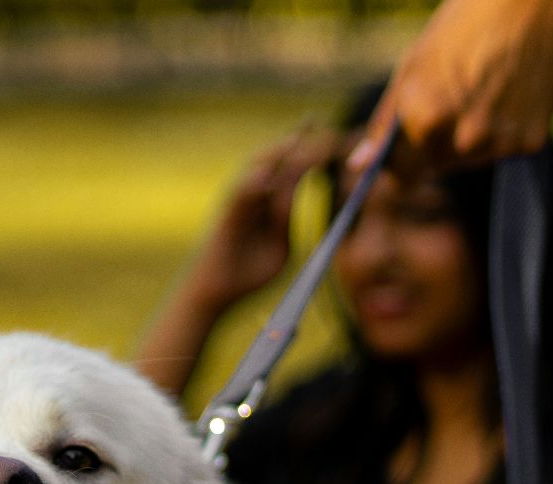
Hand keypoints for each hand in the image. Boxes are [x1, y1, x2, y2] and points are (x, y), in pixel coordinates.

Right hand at [134, 128, 337, 396]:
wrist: (216, 292)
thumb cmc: (247, 273)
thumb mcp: (279, 245)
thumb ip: (285, 219)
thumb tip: (292, 195)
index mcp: (268, 202)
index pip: (294, 170)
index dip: (313, 152)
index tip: (336, 136)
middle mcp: (252, 195)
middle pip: (277, 159)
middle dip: (298, 140)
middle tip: (320, 122)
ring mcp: (238, 203)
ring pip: (259, 168)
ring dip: (279, 151)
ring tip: (299, 135)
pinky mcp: (226, 216)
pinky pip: (241, 195)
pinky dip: (255, 182)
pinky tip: (271, 171)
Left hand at [352, 0, 552, 175]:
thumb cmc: (465, 24)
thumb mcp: (413, 68)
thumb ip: (386, 123)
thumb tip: (359, 166)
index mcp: (425, 120)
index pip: (402, 174)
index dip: (399, 164)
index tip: (402, 154)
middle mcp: (463, 138)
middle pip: (439, 166)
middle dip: (438, 143)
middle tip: (453, 98)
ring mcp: (500, 142)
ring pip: (472, 159)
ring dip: (473, 138)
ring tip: (483, 90)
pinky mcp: (531, 141)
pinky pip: (505, 150)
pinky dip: (507, 130)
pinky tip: (510, 93)